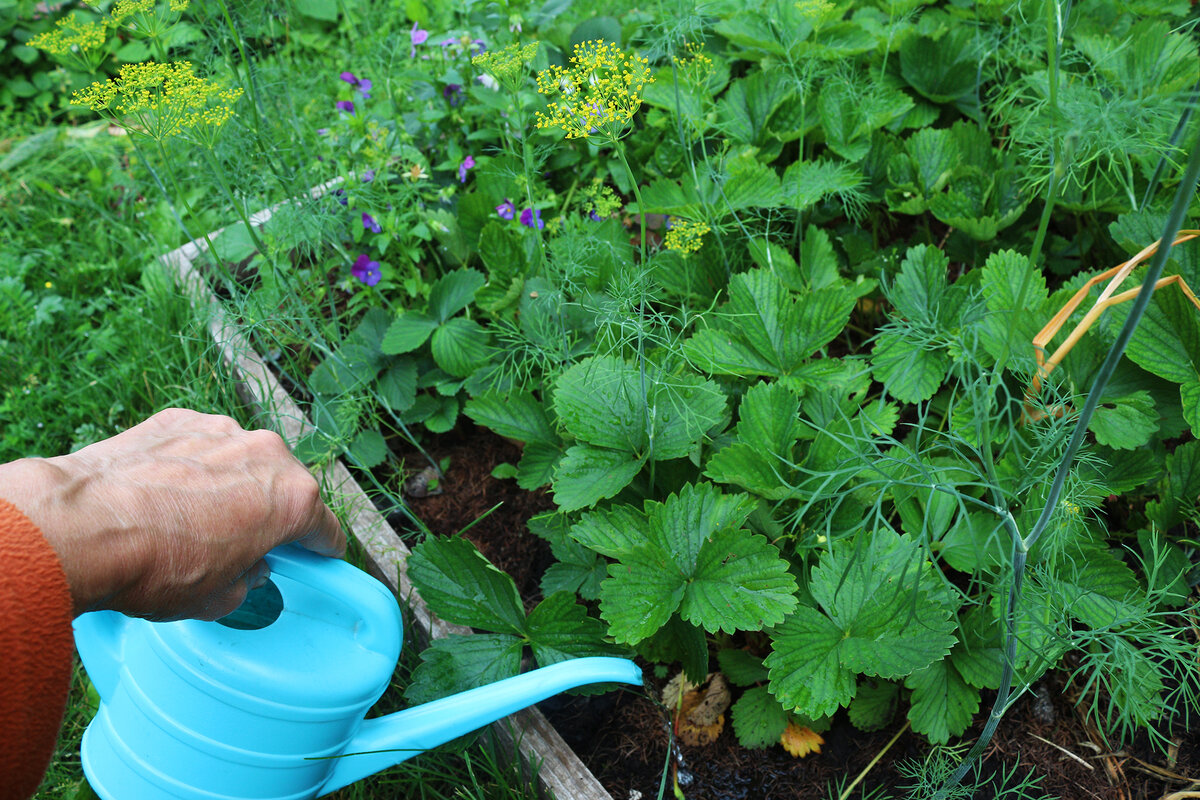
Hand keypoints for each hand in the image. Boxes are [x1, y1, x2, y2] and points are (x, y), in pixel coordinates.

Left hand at [0, 408, 344, 619]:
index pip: (324, 528)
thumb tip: (245, 567)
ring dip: (231, 483)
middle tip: (244, 542)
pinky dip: (191, 465)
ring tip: (193, 516)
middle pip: (284, 486)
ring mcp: (221, 429)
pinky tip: (162, 492)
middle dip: (271, 512)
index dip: (320, 548)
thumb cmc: (155, 565)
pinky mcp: (178, 419)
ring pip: (241, 460)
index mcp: (292, 499)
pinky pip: (200, 445)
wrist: (82, 526)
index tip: (315, 556)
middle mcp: (266, 453)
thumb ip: (248, 579)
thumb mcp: (217, 598)